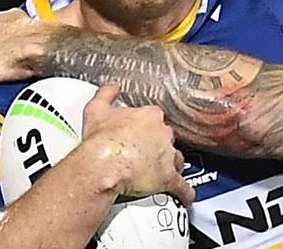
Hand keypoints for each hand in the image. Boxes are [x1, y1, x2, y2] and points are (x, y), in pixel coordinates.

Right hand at [82, 85, 194, 205]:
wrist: (102, 164)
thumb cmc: (101, 139)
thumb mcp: (97, 109)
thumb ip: (106, 93)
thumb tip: (113, 87)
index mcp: (150, 116)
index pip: (156, 119)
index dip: (148, 127)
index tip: (140, 133)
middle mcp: (163, 134)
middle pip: (167, 139)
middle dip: (159, 146)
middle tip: (144, 153)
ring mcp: (167, 156)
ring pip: (176, 160)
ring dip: (170, 165)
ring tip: (159, 172)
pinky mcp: (168, 178)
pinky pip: (182, 186)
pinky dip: (184, 192)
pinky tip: (186, 195)